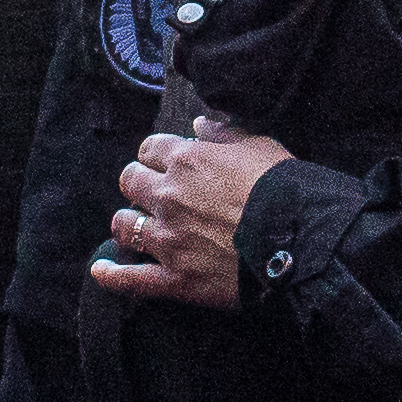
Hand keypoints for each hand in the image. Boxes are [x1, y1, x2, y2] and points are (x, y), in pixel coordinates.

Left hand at [90, 118, 293, 313]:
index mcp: (187, 161)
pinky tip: (99, 270)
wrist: (302, 240)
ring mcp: (169, 240)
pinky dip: (112, 275)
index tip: (163, 163)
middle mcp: (169, 197)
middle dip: (137, 184)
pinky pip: (131, 279)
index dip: (155, 155)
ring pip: (123, 226)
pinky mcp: (175, 279)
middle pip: (129, 182)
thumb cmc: (284, 188)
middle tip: (149, 193)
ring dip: (127, 223)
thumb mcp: (259, 145)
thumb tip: (199, 122)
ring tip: (134, 226)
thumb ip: (223, 133)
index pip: (149, 149)